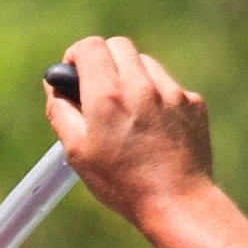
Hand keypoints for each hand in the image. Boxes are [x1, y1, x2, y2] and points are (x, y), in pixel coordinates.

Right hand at [44, 35, 220, 227]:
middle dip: (103, 60)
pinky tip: (153, 128)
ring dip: (130, 77)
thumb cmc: (122, 183)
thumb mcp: (77, 153)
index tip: (74, 74)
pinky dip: (156, 96)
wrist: (177, 202)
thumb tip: (55, 87)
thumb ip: (61, 112)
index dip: (75, 56)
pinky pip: (168, 85)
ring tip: (127, 114)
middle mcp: (141, 86)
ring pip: (144, 63)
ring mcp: (171, 92)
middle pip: (117, 45)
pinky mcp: (193, 102)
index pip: (89, 46)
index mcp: (107, 96)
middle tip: (97, 90)